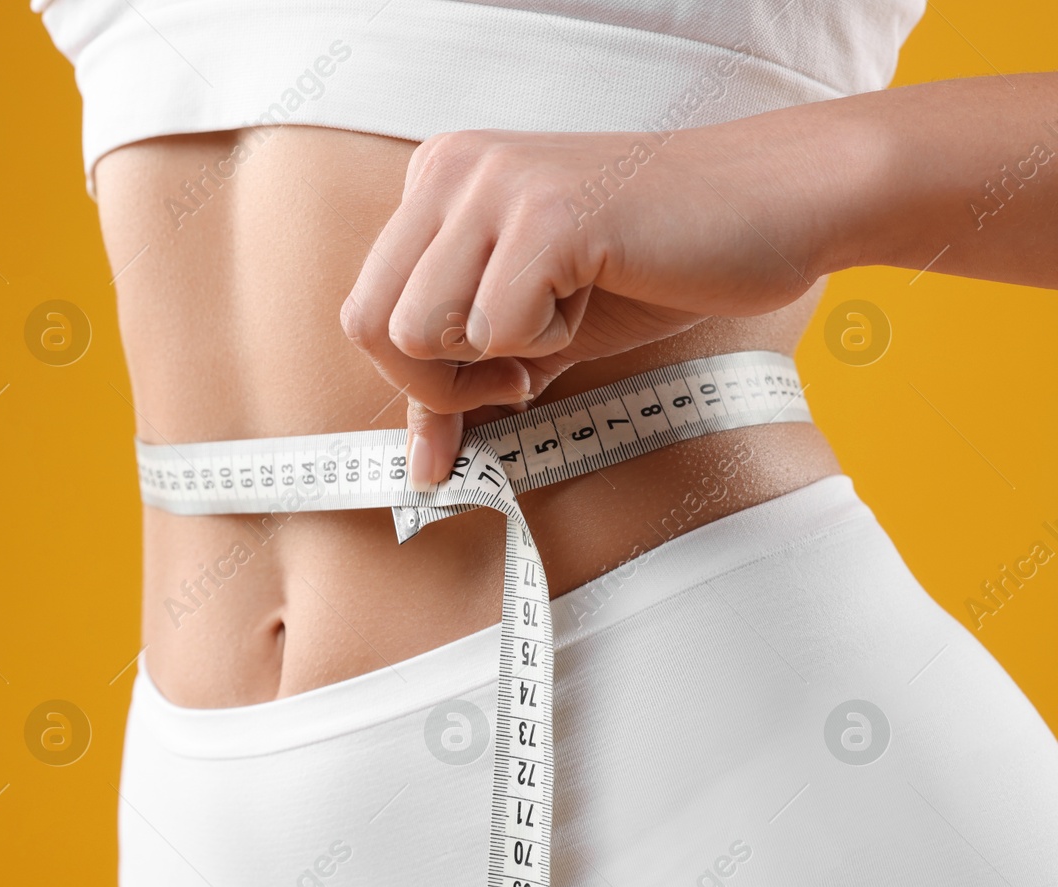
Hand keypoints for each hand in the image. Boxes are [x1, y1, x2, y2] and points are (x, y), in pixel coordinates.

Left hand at [339, 122, 836, 488]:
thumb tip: (418, 468)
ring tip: (562, 318)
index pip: (362, 311)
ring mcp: (496, 185)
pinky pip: (492, 329)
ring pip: (418, 332)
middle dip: (439, 384)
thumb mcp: (535, 327)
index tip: (491, 386)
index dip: (418, 378)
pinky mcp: (547, 217)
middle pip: (370, 326)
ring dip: (495, 358)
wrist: (773, 206)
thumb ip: (465, 383)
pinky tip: (592, 297)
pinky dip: (545, 343)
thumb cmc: (654, 264)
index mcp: (437, 179)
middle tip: (521, 374)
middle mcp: (452, 168)